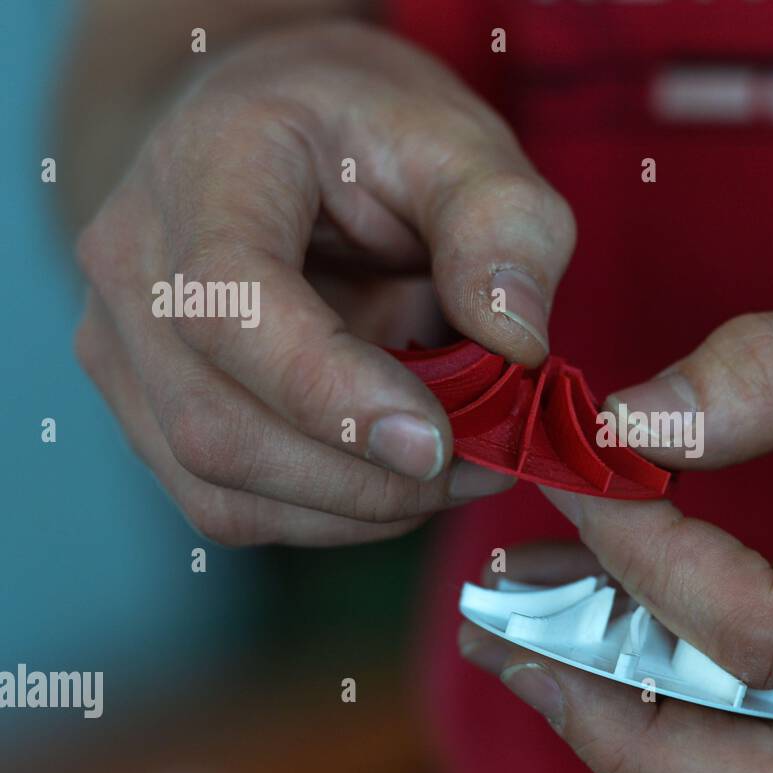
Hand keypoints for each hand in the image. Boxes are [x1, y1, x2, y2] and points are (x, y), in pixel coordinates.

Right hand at [74, 21, 574, 545]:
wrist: (276, 132)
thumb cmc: (369, 131)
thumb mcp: (460, 142)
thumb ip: (503, 224)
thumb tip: (520, 345)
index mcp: (204, 170)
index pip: (230, 304)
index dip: (330, 392)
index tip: (437, 444)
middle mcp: (135, 265)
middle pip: (217, 425)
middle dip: (366, 477)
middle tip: (484, 465)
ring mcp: (124, 348)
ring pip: (219, 487)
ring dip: (355, 507)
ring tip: (453, 472)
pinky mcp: (151, 410)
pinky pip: (230, 505)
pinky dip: (329, 515)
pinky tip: (397, 480)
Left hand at [461, 213, 772, 772]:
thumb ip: (763, 374)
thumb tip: (625, 423)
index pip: (760, 630)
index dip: (640, 552)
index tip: (573, 470)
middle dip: (624, 730)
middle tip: (520, 648)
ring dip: (658, 734)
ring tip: (554, 649)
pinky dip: (710, 701)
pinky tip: (645, 627)